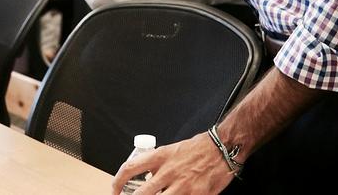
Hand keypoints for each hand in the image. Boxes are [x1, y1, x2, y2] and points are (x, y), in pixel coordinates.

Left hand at [111, 133, 234, 194]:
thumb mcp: (172, 150)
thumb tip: (146, 180)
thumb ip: (158, 165)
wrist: (223, 148)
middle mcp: (167, 172)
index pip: (130, 168)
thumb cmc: (199, 148)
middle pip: (140, 194)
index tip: (114, 190)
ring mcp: (181, 186)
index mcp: (160, 157)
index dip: (117, 182)